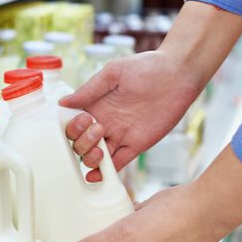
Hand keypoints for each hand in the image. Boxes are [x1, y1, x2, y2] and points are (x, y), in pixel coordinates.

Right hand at [60, 50, 200, 181]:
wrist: (177, 75)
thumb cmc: (147, 67)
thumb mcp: (113, 73)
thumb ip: (89, 89)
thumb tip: (63, 102)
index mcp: (96, 105)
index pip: (74, 124)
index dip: (73, 127)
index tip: (83, 119)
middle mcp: (105, 122)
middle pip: (82, 144)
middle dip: (83, 142)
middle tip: (98, 128)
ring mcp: (120, 135)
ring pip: (96, 156)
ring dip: (91, 158)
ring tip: (100, 150)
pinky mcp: (136, 145)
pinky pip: (118, 163)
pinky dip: (106, 172)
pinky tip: (96, 175)